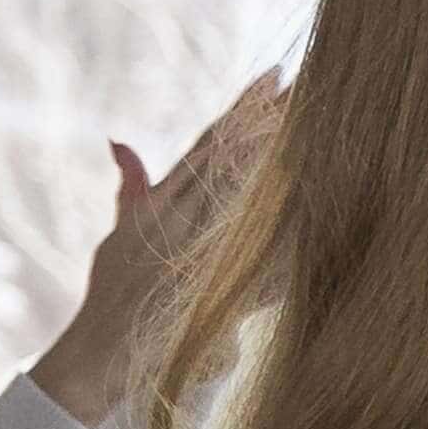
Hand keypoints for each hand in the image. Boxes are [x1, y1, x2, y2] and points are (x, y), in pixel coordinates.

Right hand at [26, 75, 289, 428]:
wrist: (102, 353)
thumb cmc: (112, 293)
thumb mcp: (118, 236)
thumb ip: (130, 188)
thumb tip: (120, 141)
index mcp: (159, 206)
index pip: (207, 144)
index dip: (241, 109)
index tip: (272, 75)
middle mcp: (180, 222)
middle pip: (237, 160)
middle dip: (274, 121)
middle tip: (312, 85)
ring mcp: (198, 253)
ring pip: (252, 196)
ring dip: (287, 161)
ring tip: (320, 127)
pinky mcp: (217, 288)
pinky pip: (267, 258)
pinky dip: (293, 235)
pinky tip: (325, 207)